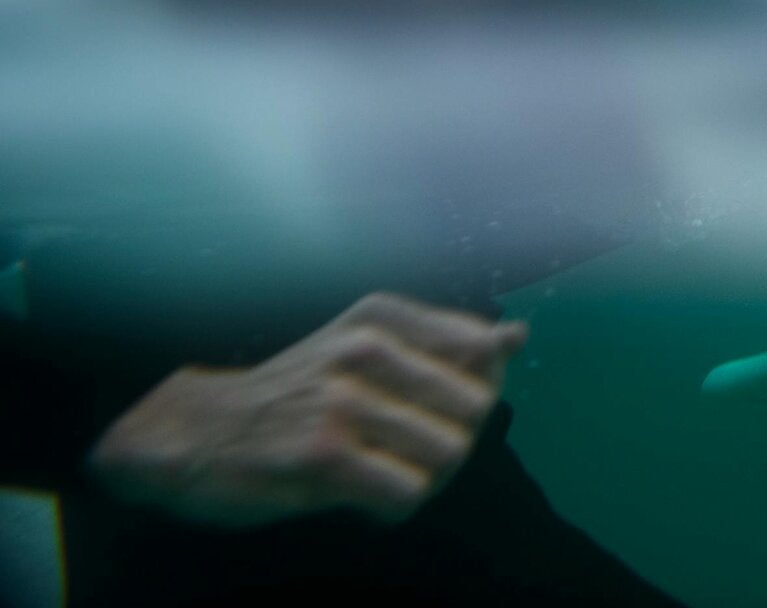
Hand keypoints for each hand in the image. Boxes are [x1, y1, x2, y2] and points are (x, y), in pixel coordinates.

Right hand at [87, 291, 526, 527]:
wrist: (194, 433)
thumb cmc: (296, 393)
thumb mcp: (366, 347)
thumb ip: (445, 345)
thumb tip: (518, 336)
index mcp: (384, 316)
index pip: (483, 352)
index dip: (469, 394)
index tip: (428, 406)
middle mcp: (367, 346)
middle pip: (475, 408)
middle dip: (453, 440)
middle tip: (404, 450)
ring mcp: (344, 399)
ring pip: (449, 453)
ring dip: (425, 476)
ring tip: (381, 472)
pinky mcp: (324, 454)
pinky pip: (408, 492)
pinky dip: (395, 505)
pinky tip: (364, 496)